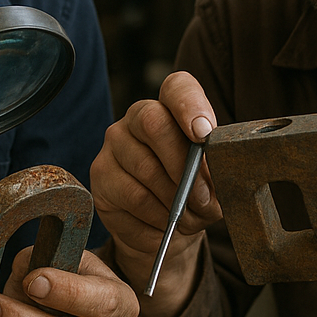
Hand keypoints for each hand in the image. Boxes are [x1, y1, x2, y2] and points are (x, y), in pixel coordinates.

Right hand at [90, 71, 222, 316]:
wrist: (166, 228)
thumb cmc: (195, 194)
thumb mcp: (215, 182)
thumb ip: (217, 174)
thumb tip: (211, 179)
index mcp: (171, 108)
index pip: (177, 88)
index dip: (190, 106)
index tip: (204, 134)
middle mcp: (137, 117)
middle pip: (155, 125)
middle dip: (184, 168)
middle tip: (203, 199)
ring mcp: (113, 145)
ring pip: (144, 170)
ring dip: (173, 202)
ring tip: (186, 219)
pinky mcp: (100, 175)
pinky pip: (132, 200)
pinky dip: (156, 220)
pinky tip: (164, 226)